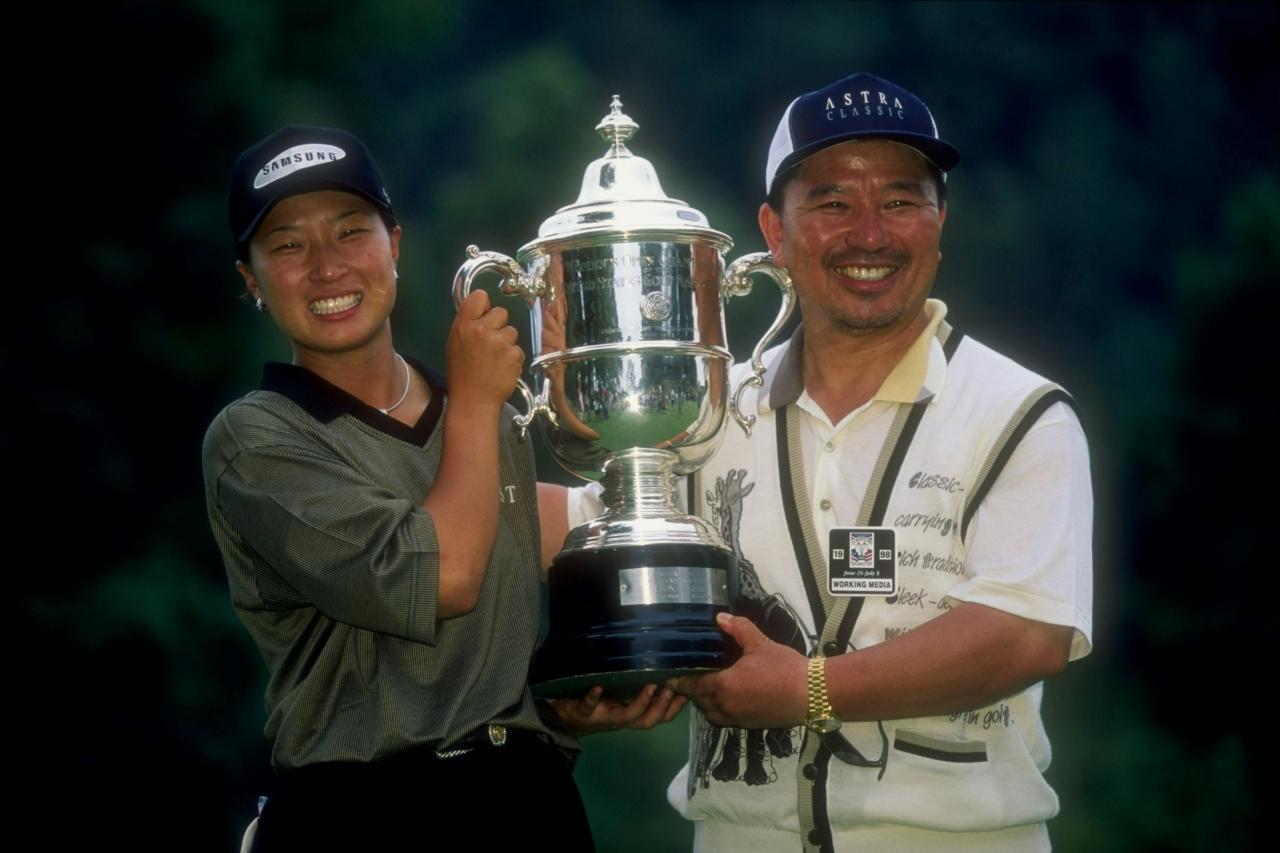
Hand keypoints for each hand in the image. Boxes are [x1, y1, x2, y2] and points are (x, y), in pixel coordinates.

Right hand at [447, 289, 523, 411]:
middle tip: (491, 343)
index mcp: (464, 325)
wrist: (473, 401)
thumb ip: (468, 325)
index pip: (479, 297)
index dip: (485, 305)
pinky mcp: (514, 354)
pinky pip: (518, 349)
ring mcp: (500, 342)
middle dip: (499, 325)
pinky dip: (513, 358)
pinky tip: (503, 369)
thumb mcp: (455, 344)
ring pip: (512, 331)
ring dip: (507, 343)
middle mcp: (482, 329)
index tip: (485, 314)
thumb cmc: (462, 374)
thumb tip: (482, 310)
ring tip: (496, 360)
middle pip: (501, 312)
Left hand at [551, 683, 686, 733]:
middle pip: (646, 721)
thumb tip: (659, 669)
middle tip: (672, 688)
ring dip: (640, 703)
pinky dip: (592, 698)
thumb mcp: (619, 695)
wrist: (565, 716)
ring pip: (626, 717)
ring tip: (649, 685)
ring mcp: (602, 717)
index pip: (659, 717)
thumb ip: (637, 687)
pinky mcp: (583, 713)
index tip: (688, 693)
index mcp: (631, 714)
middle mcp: (620, 719)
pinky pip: (588, 707)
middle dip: (661, 707)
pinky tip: (597, 688)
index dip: (674, 708)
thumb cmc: (596, 702)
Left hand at [668, 612, 806, 728]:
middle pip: (700, 702)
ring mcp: (739, 718)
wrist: (812, 694)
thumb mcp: (760, 643)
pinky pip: (727, 720)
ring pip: (712, 714)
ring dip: (707, 704)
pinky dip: (722, 711)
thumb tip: (720, 617)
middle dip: (693, 692)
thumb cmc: (784, 667)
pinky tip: (729, 699)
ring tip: (709, 689)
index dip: (679, 683)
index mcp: (724, 685)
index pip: (693, 686)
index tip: (669, 679)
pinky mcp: (751, 725)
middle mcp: (727, 705)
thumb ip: (738, 629)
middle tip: (691, 679)